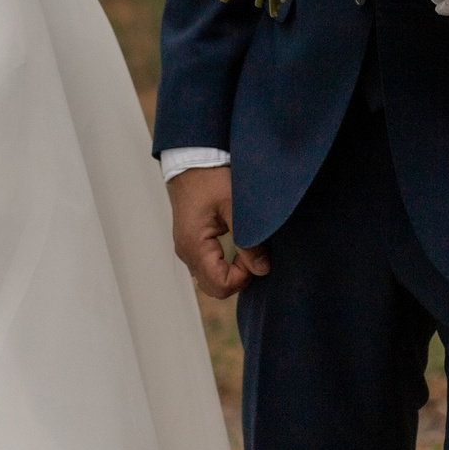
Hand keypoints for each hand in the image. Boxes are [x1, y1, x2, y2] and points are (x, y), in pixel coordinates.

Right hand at [167, 165, 268, 297]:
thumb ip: (248, 241)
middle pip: (214, 288)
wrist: (192, 161)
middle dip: (237, 278)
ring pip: (209, 280)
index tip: (254, 256)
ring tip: (243, 249)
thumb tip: (262, 270)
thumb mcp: (235, 207)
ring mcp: (186, 249)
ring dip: (229, 272)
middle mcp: (186, 252)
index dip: (242, 277)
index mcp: (194, 245)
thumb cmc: (212, 179)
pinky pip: (205, 267)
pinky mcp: (189, 243)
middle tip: (251, 254)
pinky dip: (221, 265)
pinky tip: (233, 247)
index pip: (220, 285)